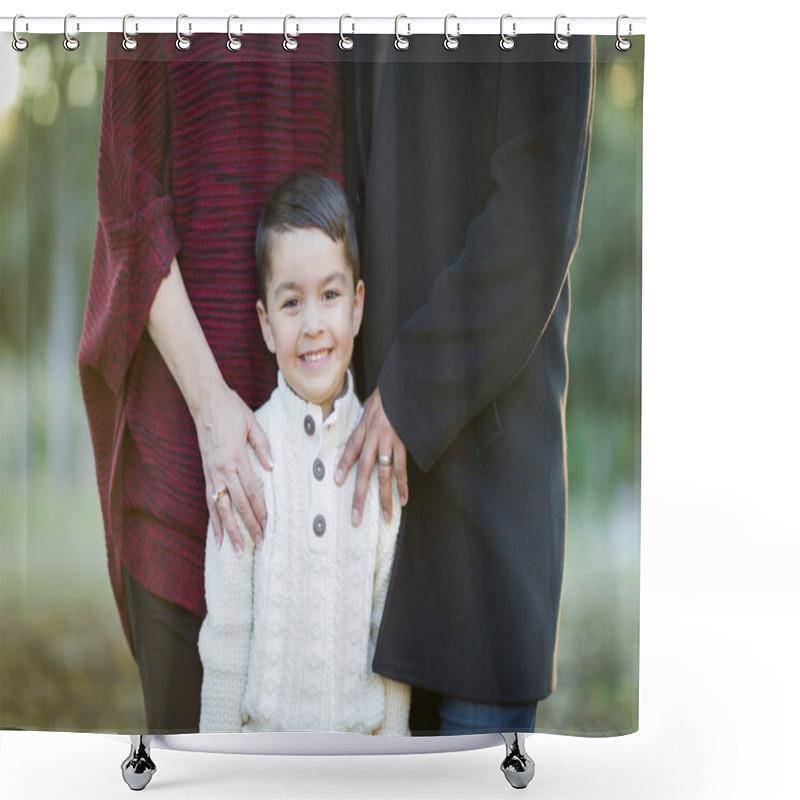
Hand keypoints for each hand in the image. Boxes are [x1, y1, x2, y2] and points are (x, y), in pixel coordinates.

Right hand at [194, 385, 271, 551]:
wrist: (205, 401)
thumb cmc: (231, 410)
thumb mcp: (253, 423)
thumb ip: (262, 446)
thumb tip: (270, 467)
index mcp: (236, 458)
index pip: (251, 491)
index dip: (259, 510)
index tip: (267, 526)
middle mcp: (222, 469)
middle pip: (237, 504)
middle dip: (248, 525)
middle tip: (258, 544)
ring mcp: (211, 472)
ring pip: (220, 508)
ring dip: (229, 529)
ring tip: (237, 549)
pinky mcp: (205, 472)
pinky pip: (209, 501)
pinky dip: (213, 520)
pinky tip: (217, 535)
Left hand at [335, 388, 407, 524]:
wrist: (405, 388)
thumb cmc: (388, 395)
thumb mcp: (370, 404)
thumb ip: (365, 420)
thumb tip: (361, 429)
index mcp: (365, 427)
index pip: (351, 449)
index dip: (344, 466)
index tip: (337, 482)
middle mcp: (374, 437)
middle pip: (365, 470)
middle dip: (360, 495)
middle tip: (356, 517)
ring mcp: (390, 442)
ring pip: (384, 475)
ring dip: (384, 497)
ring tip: (385, 516)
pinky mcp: (404, 444)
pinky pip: (402, 468)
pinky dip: (402, 484)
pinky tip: (403, 499)